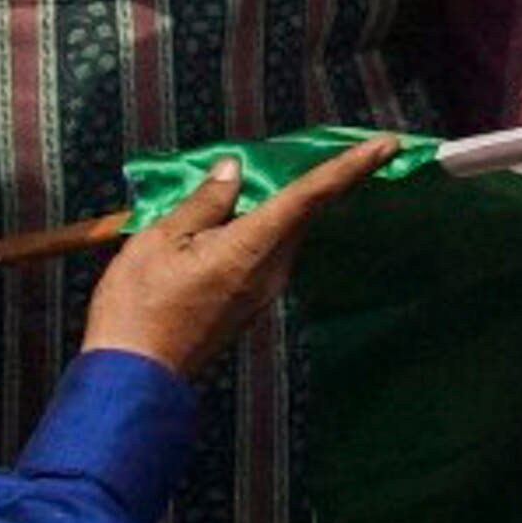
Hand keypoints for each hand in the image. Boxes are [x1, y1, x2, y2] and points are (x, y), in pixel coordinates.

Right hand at [79, 135, 398, 378]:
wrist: (134, 378)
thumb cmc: (138, 306)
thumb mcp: (158, 241)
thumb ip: (203, 202)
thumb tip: (234, 171)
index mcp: (252, 248)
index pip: (311, 197)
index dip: (350, 166)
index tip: (387, 144)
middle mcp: (271, 270)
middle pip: (298, 213)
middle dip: (299, 181)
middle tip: (281, 156)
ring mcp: (264, 292)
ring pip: (279, 235)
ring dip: (268, 209)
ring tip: (229, 193)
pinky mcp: (251, 305)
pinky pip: (263, 256)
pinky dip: (254, 233)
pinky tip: (218, 230)